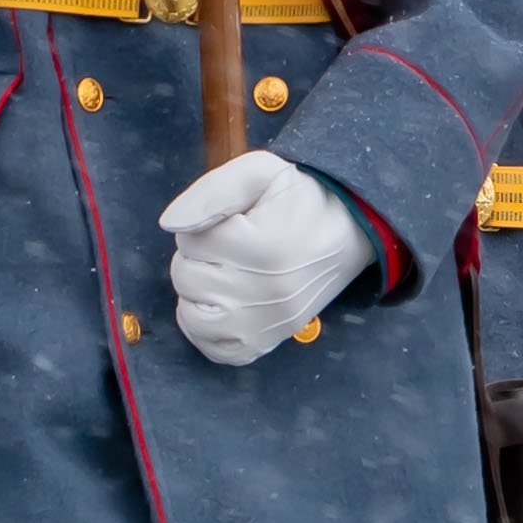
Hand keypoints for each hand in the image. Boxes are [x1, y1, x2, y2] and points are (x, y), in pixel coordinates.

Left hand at [162, 149, 376, 366]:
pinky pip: (216, 350)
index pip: (189, 240)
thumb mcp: (261, 172)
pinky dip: (205, 331)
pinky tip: (217, 306)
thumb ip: (212, 191)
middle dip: (198, 255)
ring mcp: (266, 323)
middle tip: (230, 244)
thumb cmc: (302, 198)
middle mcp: (264, 293)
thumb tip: (169, 225)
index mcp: (261, 247)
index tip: (232, 220)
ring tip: (222, 272)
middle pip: (186, 277)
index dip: (202, 224)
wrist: (352, 230)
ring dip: (196, 291)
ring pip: (192, 315)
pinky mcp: (269, 341)